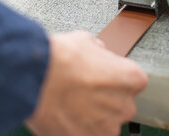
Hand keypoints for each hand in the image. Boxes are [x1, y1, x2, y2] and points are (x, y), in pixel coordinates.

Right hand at [25, 31, 147, 135]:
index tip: (102, 78)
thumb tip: (97, 52)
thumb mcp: (86, 41)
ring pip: (104, 124)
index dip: (115, 79)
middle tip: (82, 93)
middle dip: (104, 101)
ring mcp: (108, 128)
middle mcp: (125, 106)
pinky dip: (78, 130)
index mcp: (132, 79)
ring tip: (70, 107)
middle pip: (120, 106)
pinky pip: (89, 135)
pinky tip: (64, 119)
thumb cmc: (60, 60)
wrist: (35, 80)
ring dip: (92, 118)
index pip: (133, 82)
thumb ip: (99, 52)